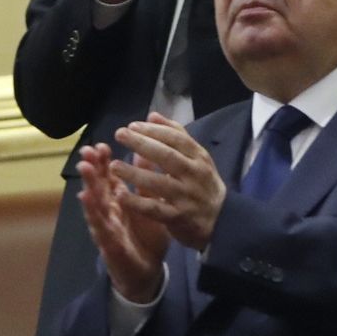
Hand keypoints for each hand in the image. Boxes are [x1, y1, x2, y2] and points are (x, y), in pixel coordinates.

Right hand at [76, 142, 168, 302]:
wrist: (149, 270)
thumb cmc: (147, 235)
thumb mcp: (150, 205)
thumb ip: (146, 181)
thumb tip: (145, 153)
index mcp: (120, 200)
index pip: (110, 177)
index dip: (104, 162)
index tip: (102, 145)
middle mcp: (110, 211)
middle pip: (98, 186)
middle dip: (92, 169)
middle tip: (87, 151)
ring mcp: (107, 227)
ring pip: (95, 204)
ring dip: (88, 186)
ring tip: (83, 168)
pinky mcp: (109, 244)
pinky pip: (100, 228)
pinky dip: (93, 214)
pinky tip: (86, 200)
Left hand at [109, 115, 226, 250]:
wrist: (222, 220)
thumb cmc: (203, 184)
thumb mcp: (198, 158)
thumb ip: (176, 135)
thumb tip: (152, 115)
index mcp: (199, 158)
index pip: (177, 139)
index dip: (154, 131)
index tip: (132, 125)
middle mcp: (194, 175)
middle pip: (168, 157)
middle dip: (142, 144)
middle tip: (119, 134)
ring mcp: (186, 197)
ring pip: (159, 183)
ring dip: (135, 174)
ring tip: (114, 166)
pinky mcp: (178, 217)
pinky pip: (155, 209)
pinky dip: (137, 202)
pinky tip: (120, 195)